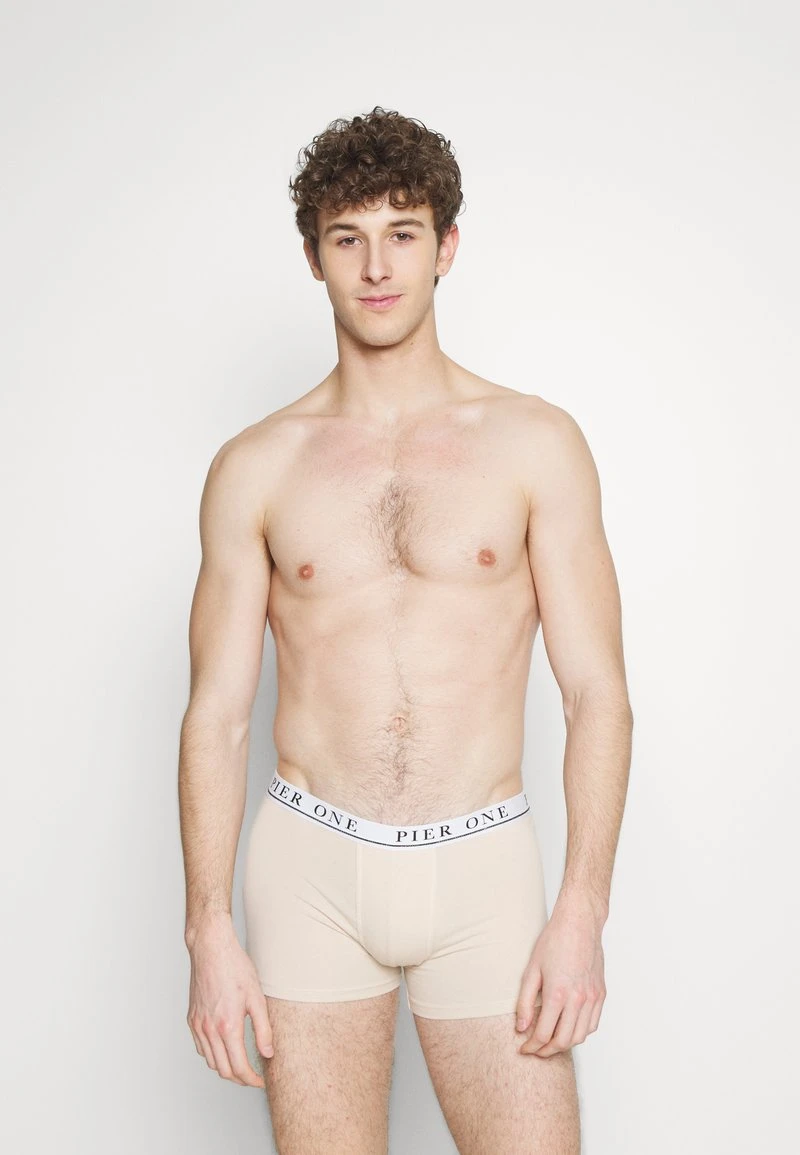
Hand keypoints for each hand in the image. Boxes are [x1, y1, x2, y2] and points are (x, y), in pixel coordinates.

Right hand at [186, 912, 273, 1086]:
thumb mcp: (257, 997)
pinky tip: (224, 1048)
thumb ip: (263, 1029)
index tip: (260, 1081)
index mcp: (228, 1026)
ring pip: (210, 1062)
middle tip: (253, 1076)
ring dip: (226, 1068)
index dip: (251, 1080)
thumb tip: (267, 1053)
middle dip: (240, 1079)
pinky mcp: (191, 1019)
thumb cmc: (235, 968)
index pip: (239, 1067)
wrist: (211, 949)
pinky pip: (201, 1048)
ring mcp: (198, 1025)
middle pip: (223, 1070)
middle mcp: (209, 1030)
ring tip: (241, 1064)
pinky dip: (212, 1055)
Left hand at [515, 892, 606, 1057]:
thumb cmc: (554, 941)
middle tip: (535, 1050)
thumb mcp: (531, 969)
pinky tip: (569, 1028)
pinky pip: (593, 1024)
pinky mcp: (601, 994)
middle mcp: (578, 999)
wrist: (579, 923)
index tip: (524, 1048)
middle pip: (564, 1041)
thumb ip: (525, 1002)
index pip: (543, 1034)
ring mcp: (592, 998)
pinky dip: (580, 1033)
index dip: (532, 1046)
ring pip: (580, 1036)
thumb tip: (522, 1027)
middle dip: (547, 1051)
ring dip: (564, 1044)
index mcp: (558, 993)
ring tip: (550, 1042)